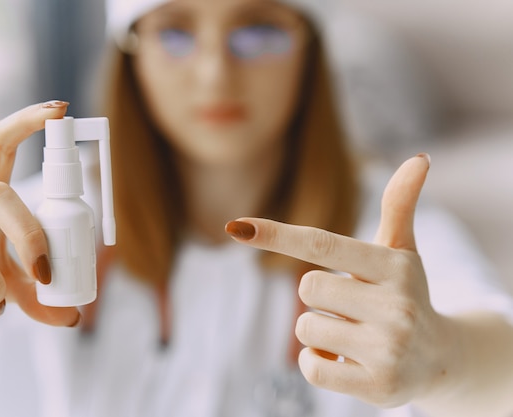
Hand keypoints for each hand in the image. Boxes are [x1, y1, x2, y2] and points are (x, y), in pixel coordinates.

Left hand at [226, 154, 447, 406]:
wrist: (441, 359)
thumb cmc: (408, 295)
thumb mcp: (403, 253)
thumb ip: (400, 206)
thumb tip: (419, 157)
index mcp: (394, 266)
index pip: (322, 243)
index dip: (276, 233)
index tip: (235, 226)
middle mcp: (395, 306)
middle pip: (307, 289)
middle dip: (318, 298)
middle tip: (350, 307)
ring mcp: (388, 348)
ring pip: (306, 328)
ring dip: (319, 332)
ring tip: (355, 336)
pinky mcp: (378, 387)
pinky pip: (312, 367)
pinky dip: (319, 363)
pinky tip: (350, 363)